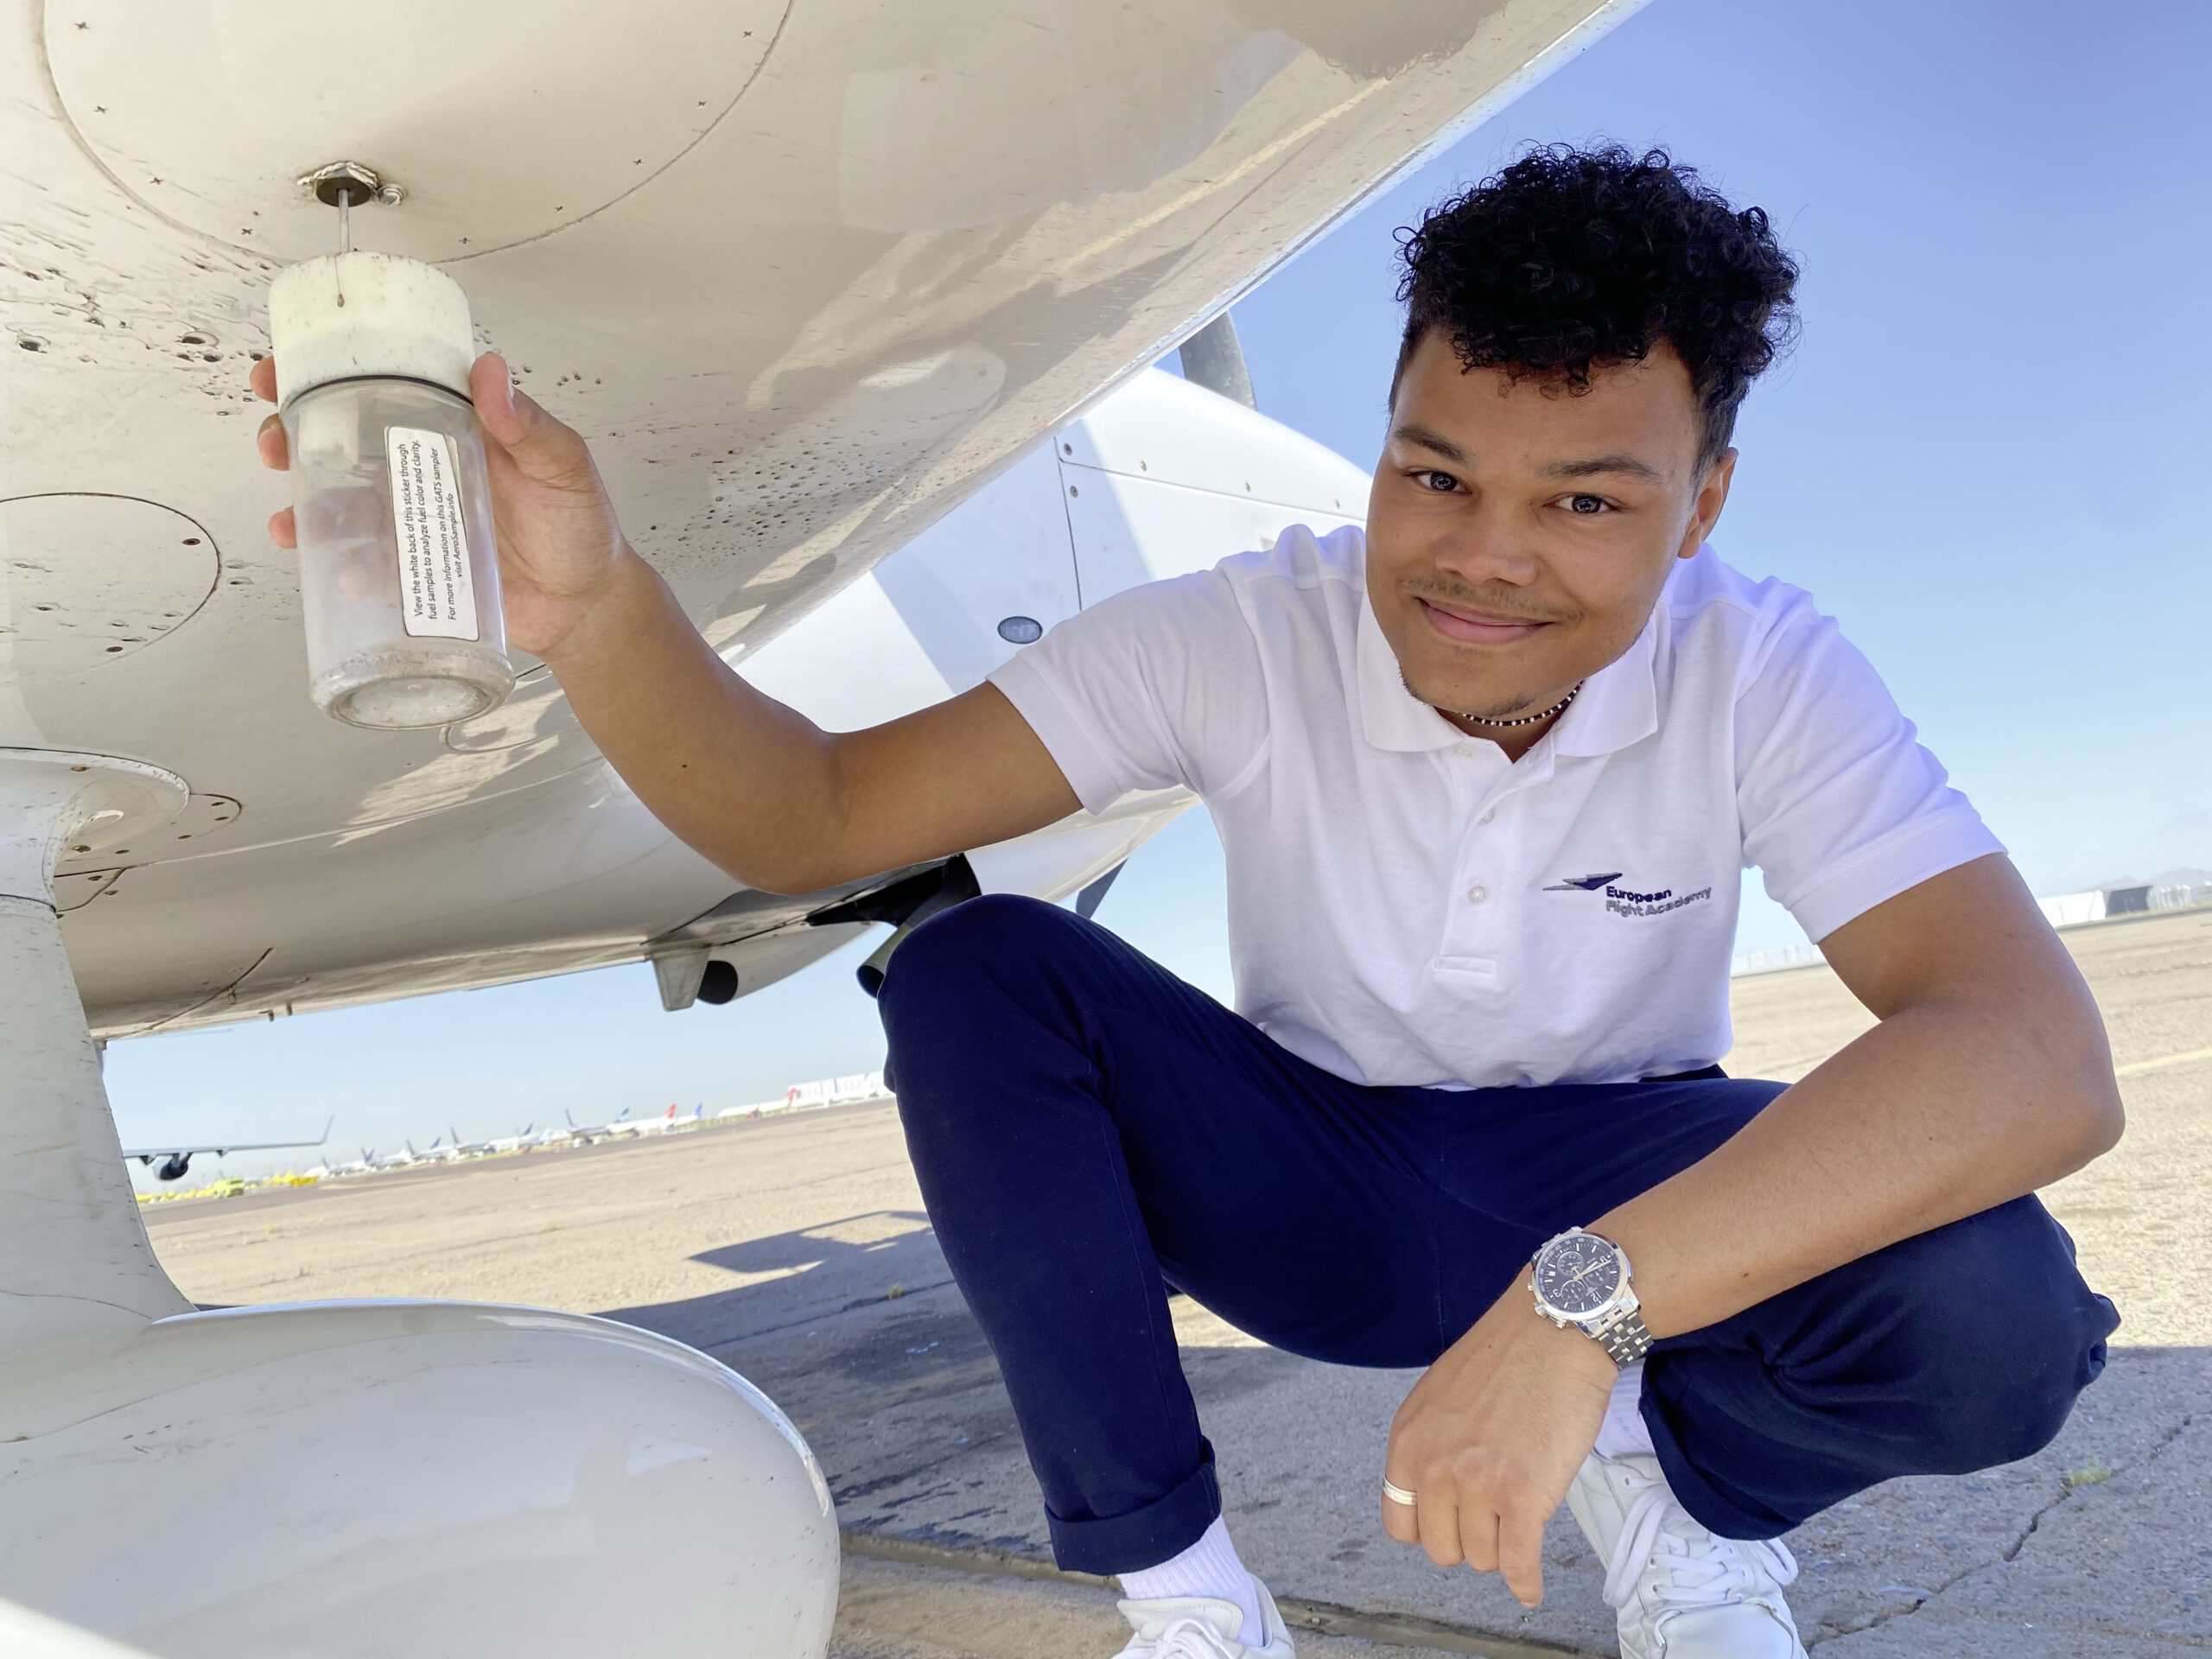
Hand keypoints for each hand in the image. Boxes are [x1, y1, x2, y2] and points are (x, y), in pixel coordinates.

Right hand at [250, 353, 638, 660]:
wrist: (586, 606)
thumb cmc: (579, 526)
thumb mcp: (564, 467)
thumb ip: (530, 426)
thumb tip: (490, 371)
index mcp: (451, 426)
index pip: (384, 383)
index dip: (328, 370)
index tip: (284, 367)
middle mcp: (421, 466)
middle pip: (341, 438)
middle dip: (292, 434)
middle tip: (275, 442)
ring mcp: (413, 517)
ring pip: (339, 500)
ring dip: (302, 504)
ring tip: (290, 521)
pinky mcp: (413, 566)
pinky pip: (363, 562)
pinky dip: (340, 566)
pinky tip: (342, 574)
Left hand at [1381, 1287, 1616, 1606]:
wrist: (1556, 1330)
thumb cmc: (1509, 1355)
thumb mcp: (1442, 1395)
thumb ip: (1432, 1443)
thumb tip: (1437, 1491)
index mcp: (1409, 1440)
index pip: (1399, 1522)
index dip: (1428, 1530)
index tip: (1451, 1527)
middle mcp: (1434, 1466)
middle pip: (1441, 1548)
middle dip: (1469, 1541)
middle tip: (1494, 1521)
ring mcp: (1477, 1484)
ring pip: (1482, 1557)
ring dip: (1503, 1550)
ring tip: (1520, 1524)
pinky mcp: (1523, 1497)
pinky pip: (1517, 1563)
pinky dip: (1525, 1583)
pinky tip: (1530, 1588)